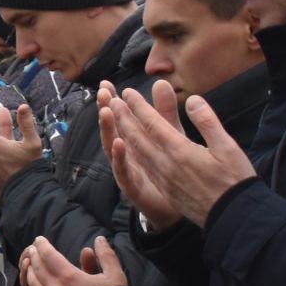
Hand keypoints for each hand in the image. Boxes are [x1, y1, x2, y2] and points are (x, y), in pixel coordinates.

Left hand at [20, 235, 129, 285]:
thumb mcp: (114, 275)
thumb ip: (106, 255)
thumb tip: (100, 239)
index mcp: (68, 276)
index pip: (48, 255)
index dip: (42, 245)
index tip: (39, 239)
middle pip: (36, 267)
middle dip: (34, 255)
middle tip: (33, 249)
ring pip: (32, 282)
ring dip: (30, 270)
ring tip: (30, 263)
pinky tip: (33, 285)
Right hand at [98, 81, 180, 231]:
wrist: (183, 204)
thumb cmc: (175, 168)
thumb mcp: (172, 134)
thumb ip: (165, 110)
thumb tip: (160, 82)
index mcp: (135, 139)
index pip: (121, 116)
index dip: (114, 100)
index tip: (107, 83)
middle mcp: (126, 153)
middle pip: (113, 128)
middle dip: (106, 109)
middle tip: (103, 91)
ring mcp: (126, 169)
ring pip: (112, 147)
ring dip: (108, 129)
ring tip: (106, 111)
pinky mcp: (132, 186)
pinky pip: (122, 171)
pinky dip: (119, 157)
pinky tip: (118, 143)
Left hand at [108, 80, 256, 226]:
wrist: (232, 217)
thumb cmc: (235, 180)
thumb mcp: (227, 147)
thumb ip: (207, 122)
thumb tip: (192, 99)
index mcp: (180, 151)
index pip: (152, 124)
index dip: (138, 106)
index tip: (127, 92)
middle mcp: (165, 164)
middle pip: (137, 137)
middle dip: (123, 116)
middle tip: (111, 99)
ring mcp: (162, 178)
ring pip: (136, 152)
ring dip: (122, 133)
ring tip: (114, 118)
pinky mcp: (164, 189)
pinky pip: (142, 166)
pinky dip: (131, 152)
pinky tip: (128, 147)